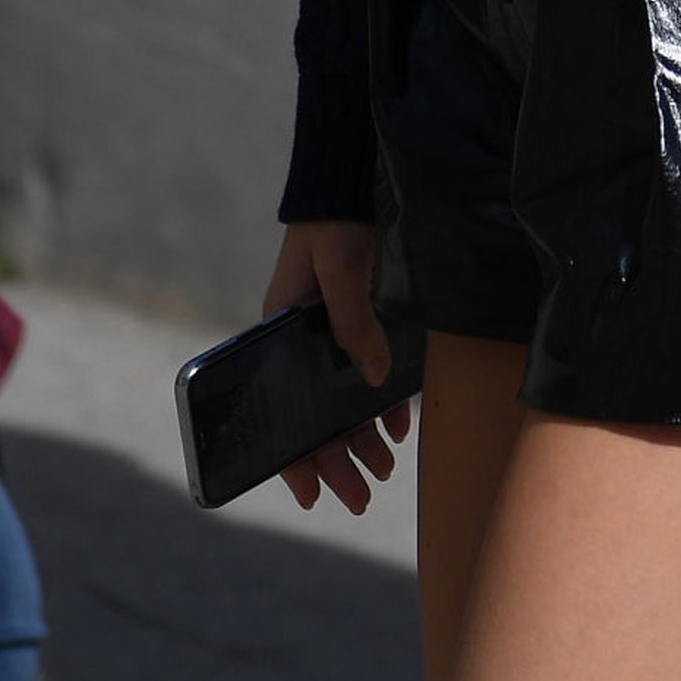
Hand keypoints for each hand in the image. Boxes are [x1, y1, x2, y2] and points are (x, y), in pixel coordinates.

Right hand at [263, 220, 411, 514]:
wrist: (348, 182)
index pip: (282, 410)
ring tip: (383, 469)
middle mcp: (304, 343)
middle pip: (318, 416)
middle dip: (338, 460)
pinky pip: (368, 373)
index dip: (294, 457)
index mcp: (280, 335)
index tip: (310, 495)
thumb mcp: (339, 270)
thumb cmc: (333, 223)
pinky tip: (399, 424)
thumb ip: (353, 323)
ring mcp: (333, 334)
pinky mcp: (362, 321)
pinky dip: (382, 403)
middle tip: (360, 498)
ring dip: (361, 438)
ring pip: (345, 401)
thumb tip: (374, 383)